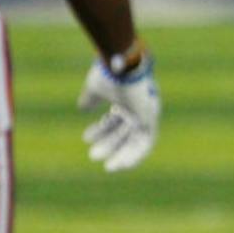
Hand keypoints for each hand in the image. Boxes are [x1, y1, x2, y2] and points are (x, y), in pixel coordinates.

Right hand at [78, 53, 160, 170]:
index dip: (101, 130)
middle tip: (93, 155)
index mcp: (126, 98)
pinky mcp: (151, 118)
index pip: (115, 119)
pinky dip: (135, 154)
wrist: (122, 66)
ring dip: (121, 153)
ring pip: (135, 139)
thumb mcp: (96, 88)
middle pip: (124, 131)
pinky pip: (146, 142)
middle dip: (108, 144)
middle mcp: (138, 106)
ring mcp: (146, 112)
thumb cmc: (109, 74)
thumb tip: (82, 107)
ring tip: (108, 167)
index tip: (86, 138)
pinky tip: (121, 164)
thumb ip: (90, 98)